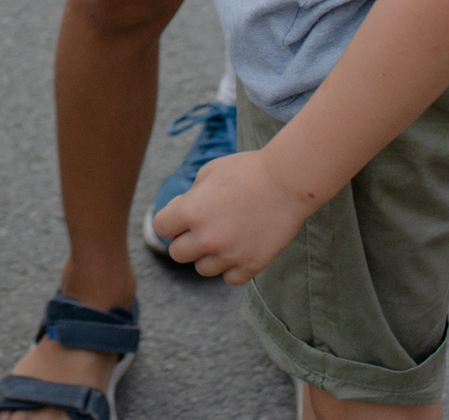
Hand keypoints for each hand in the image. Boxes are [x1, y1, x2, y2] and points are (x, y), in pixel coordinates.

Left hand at [152, 148, 316, 283]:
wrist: (288, 181)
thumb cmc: (247, 170)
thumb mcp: (209, 172)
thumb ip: (191, 197)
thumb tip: (182, 214)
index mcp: (190, 211)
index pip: (160, 227)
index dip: (169, 220)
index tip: (183, 212)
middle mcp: (206, 238)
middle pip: (177, 254)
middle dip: (185, 240)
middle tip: (202, 227)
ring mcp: (229, 254)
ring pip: (203, 269)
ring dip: (208, 256)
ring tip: (224, 237)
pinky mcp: (252, 265)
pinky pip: (230, 278)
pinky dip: (231, 267)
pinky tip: (239, 249)